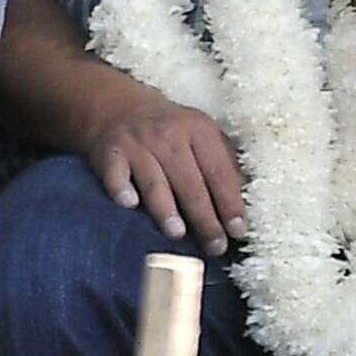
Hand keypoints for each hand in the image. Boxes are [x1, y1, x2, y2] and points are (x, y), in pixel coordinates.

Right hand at [88, 97, 247, 256]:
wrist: (122, 109)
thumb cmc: (172, 132)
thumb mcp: (203, 137)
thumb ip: (223, 165)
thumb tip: (244, 202)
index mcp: (199, 130)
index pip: (219, 171)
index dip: (230, 202)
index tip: (238, 230)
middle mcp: (169, 135)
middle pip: (190, 183)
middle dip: (205, 218)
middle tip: (215, 246)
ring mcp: (138, 145)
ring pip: (155, 182)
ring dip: (166, 209)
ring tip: (177, 233)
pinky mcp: (110, 154)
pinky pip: (115, 175)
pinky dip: (121, 189)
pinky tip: (129, 204)